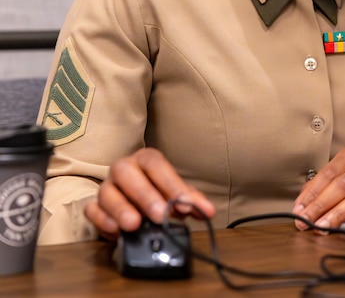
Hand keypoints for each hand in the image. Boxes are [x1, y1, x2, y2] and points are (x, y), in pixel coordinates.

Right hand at [84, 147, 214, 239]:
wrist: (130, 200)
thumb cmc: (155, 192)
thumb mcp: (174, 193)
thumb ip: (190, 200)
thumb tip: (207, 211)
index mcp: (145, 160)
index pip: (157, 165)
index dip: (172, 184)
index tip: (185, 205)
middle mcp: (124, 168)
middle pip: (127, 173)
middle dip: (145, 195)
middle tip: (160, 215)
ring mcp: (107, 186)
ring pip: (106, 191)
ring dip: (121, 209)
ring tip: (135, 225)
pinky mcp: (95, 205)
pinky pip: (92, 209)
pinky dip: (102, 220)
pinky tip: (116, 231)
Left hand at [292, 147, 344, 230]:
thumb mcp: (340, 175)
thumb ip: (319, 188)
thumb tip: (301, 206)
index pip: (328, 174)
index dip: (312, 193)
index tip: (299, 210)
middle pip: (342, 185)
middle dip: (322, 205)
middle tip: (308, 221)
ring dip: (339, 214)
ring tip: (324, 227)